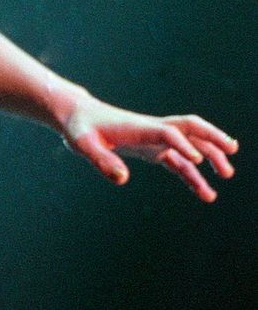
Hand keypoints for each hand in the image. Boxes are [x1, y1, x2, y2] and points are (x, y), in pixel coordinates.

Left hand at [62, 95, 237, 201]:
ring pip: (189, 145)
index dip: (181, 144)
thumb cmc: (79, 128)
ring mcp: (153, 139)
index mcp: (138, 127)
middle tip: (232, 151)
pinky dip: (193, 175)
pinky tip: (205, 193)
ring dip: (209, 156)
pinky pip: (178, 162)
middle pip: (189, 128)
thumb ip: (101, 160)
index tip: (195, 160)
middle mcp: (151, 130)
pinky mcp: (151, 149)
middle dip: (211, 137)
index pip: (167, 132)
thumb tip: (122, 179)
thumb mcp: (83, 144)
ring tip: (226, 175)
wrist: (77, 117)